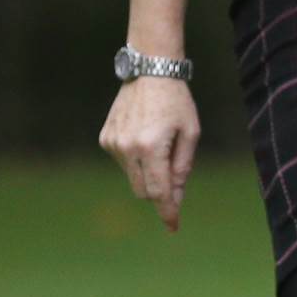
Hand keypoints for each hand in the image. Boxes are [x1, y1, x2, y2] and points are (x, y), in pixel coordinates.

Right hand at [100, 75, 200, 229]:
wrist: (150, 70)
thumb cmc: (176, 101)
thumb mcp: (190, 133)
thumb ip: (182, 168)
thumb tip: (175, 198)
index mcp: (152, 147)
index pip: (159, 192)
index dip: (167, 211)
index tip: (173, 227)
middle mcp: (128, 148)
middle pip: (144, 190)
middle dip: (160, 191)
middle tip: (174, 173)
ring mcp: (113, 143)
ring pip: (133, 177)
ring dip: (148, 172)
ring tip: (159, 142)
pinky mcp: (106, 138)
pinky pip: (123, 162)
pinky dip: (136, 159)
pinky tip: (144, 135)